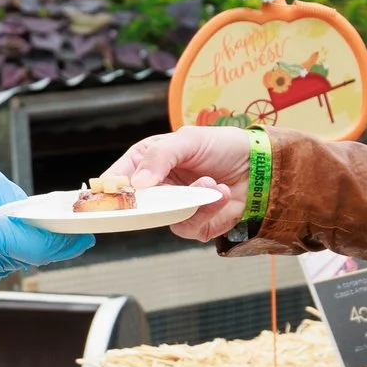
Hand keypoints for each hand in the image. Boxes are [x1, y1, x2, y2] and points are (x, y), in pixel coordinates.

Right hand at [103, 127, 253, 239]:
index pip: (115, 179)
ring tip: (212, 182)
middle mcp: (156, 188)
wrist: (259, 165)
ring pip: (164, 219)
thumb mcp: (188, 140)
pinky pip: (189, 226)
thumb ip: (160, 157)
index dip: (108, 192)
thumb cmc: (221, 145)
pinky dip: (207, 209)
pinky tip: (222, 192)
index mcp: (145, 162)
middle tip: (168, 195)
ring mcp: (173, 208)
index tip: (108, 199)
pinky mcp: (194, 224)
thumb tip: (137, 183)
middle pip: (135, 208)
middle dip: (152, 203)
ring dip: (191, 201)